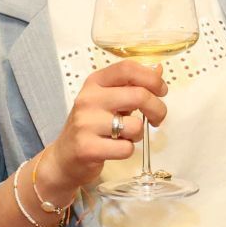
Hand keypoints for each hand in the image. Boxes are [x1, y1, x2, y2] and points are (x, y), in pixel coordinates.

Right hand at [36, 60, 168, 202]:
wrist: (64, 158)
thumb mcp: (107, 100)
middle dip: (158, 109)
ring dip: (138, 134)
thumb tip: (158, 70)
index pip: (128, 68)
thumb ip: (131, 86)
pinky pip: (126, 148)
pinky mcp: (88, 148)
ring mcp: (86, 124)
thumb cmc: (90, 126)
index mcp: (95, 83)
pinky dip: (128, 150)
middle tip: (157, 118)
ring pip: (135, 125)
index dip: (152, 78)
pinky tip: (115, 148)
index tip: (161, 91)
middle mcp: (88, 99)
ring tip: (126, 136)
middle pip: (139, 95)